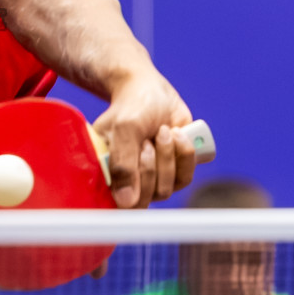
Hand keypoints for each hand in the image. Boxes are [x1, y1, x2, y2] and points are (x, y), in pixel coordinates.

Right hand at [91, 66, 194, 207]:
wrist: (151, 90)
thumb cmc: (131, 106)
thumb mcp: (125, 130)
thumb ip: (124, 164)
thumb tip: (126, 202)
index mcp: (108, 173)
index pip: (121, 204)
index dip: (134, 187)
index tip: (138, 153)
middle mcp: (130, 181)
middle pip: (148, 196)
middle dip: (152, 163)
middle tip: (146, 139)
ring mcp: (153, 178)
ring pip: (167, 187)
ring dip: (167, 156)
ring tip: (161, 131)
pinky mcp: (175, 171)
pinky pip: (185, 176)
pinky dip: (184, 153)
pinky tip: (176, 133)